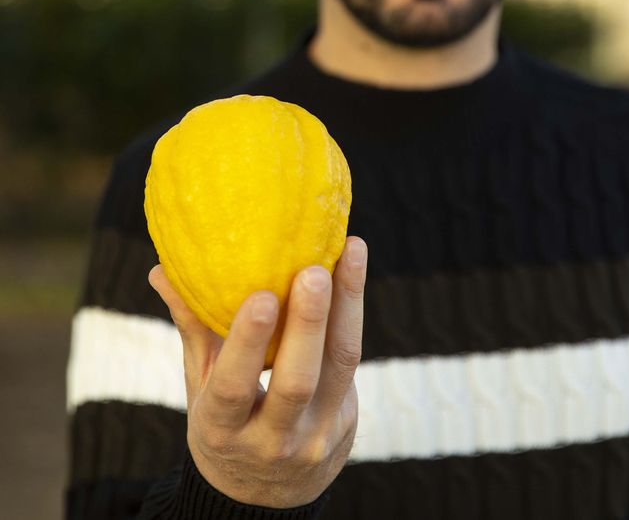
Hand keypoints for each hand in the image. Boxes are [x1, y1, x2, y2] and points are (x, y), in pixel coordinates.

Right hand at [148, 236, 366, 508]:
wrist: (266, 497)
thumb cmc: (225, 422)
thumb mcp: (201, 386)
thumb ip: (192, 327)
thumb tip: (159, 269)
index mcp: (224, 429)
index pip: (236, 387)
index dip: (249, 343)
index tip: (262, 296)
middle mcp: (273, 439)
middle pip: (297, 381)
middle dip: (308, 323)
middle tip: (313, 270)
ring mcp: (316, 434)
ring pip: (339, 365)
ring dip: (348, 304)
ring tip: (351, 250)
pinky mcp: (347, 421)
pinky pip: (352, 361)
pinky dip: (353, 312)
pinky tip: (353, 267)